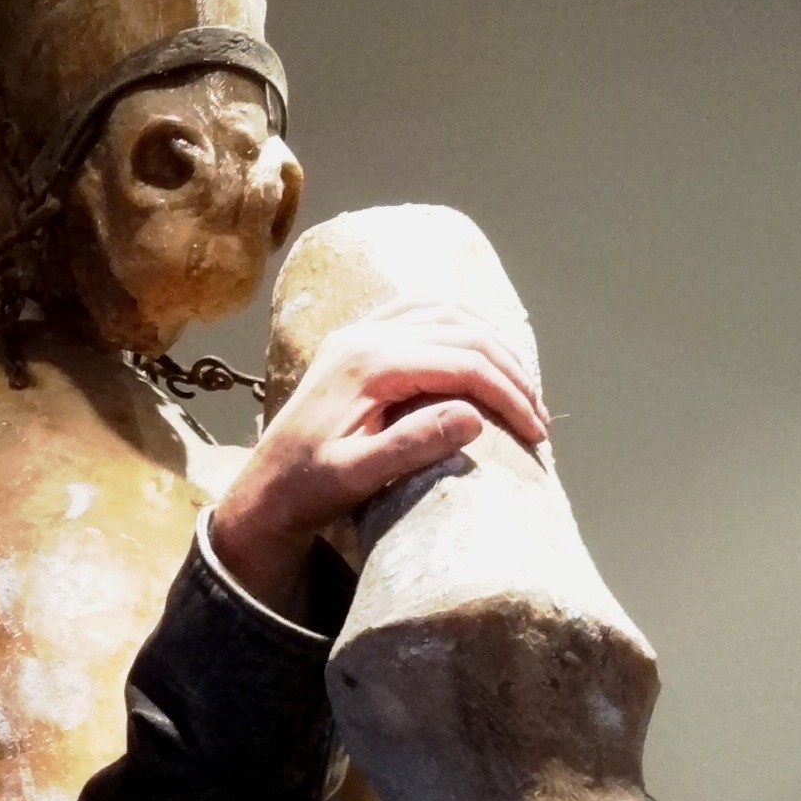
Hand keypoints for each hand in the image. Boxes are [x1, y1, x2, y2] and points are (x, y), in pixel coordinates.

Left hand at [210, 300, 550, 610]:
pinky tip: (478, 353)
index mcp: (370, 365)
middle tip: (537, 415)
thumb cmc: (308, 489)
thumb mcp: (357, 477)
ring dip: (490, 342)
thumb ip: (411, 445)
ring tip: (518, 387)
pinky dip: (458, 325)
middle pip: (463, 331)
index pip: (464, 363)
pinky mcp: (353, 341)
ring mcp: (357, 333)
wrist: (263, 489)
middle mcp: (364, 337)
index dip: (509, 396)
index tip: (536, 433)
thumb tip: (473, 417)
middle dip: (510, 371)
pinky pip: (417, 311)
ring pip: (445, 312)